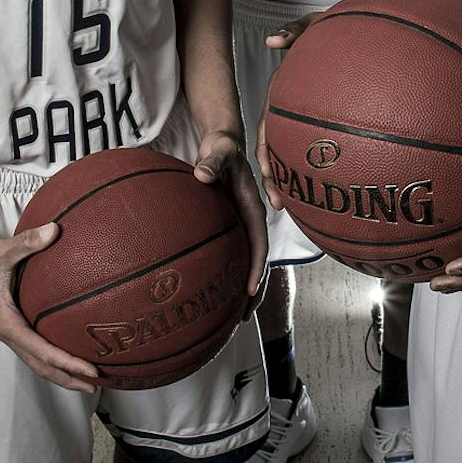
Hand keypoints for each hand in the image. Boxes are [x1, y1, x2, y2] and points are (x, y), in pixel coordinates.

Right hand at [0, 225, 102, 393]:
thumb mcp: (0, 250)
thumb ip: (27, 242)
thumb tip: (55, 230)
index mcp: (6, 323)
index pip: (42, 351)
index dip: (68, 363)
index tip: (92, 371)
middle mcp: (8, 332)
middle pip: (41, 366)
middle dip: (68, 378)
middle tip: (98, 385)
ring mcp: (9, 330)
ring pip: (37, 360)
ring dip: (62, 371)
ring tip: (89, 378)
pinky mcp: (12, 323)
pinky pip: (35, 346)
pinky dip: (53, 355)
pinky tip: (71, 348)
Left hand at [194, 128, 268, 301]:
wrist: (223, 144)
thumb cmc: (222, 146)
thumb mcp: (219, 150)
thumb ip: (212, 161)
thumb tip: (202, 175)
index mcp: (252, 207)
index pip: (259, 241)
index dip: (256, 266)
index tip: (250, 288)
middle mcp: (249, 221)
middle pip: (255, 261)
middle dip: (254, 292)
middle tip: (242, 318)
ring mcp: (239, 226)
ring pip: (244, 262)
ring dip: (242, 291)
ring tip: (233, 318)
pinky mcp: (228, 227)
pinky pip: (231, 255)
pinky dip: (228, 275)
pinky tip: (215, 293)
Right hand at [256, 12, 322, 209]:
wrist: (369, 30)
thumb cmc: (339, 27)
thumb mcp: (316, 23)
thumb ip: (295, 29)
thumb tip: (272, 41)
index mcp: (284, 89)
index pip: (269, 123)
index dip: (266, 150)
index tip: (266, 172)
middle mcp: (293, 106)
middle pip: (279, 146)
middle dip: (275, 176)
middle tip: (279, 202)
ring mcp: (310, 115)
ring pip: (296, 151)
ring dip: (292, 177)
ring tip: (294, 206)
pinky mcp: (329, 121)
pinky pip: (321, 146)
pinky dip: (319, 169)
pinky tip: (327, 189)